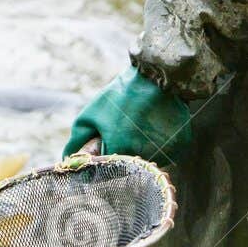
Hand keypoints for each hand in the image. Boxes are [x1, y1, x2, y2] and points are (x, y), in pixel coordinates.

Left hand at [64, 67, 197, 166]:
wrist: (156, 77)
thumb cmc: (119, 96)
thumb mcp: (91, 114)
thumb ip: (77, 140)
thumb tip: (67, 159)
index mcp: (119, 149)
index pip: (107, 170)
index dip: (104, 160)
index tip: (105, 147)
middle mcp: (143, 155)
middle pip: (129, 169)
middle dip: (123, 157)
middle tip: (124, 134)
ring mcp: (164, 151)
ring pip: (148, 164)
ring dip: (141, 153)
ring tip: (139, 129)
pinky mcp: (180, 146)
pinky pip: (166, 155)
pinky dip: (158, 148)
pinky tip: (153, 130)